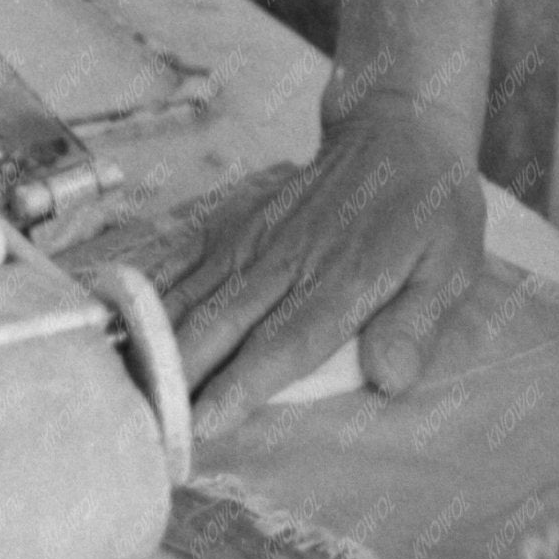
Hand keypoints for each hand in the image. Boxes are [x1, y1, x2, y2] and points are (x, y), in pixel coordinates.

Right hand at [134, 94, 485, 437]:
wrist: (396, 131)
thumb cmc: (427, 210)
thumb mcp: (450, 266)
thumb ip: (415, 322)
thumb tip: (390, 378)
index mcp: (342, 280)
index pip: (285, 342)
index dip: (241, 383)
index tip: (203, 421)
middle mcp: (287, 262)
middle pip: (221, 327)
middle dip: (178, 378)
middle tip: (142, 427)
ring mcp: (253, 240)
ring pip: (190, 298)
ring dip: (149, 342)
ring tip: (112, 387)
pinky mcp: (233, 222)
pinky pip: (180, 257)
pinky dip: (144, 286)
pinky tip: (108, 315)